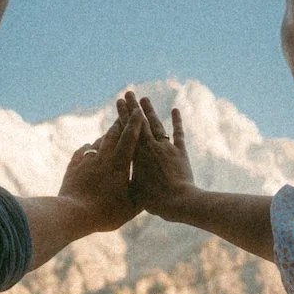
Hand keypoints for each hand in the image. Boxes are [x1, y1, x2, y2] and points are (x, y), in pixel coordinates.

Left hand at [57, 95, 145, 232]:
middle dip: (120, 122)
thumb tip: (150, 188)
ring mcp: (86, 161)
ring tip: (111, 132)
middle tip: (125, 113)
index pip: (129, 138)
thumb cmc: (105, 213)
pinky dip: (88, 147)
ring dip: (106, 135)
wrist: (72, 214)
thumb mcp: (130, 208)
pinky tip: (89, 147)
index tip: (138, 111)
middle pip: (112, 134)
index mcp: (119, 164)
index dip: (134, 123)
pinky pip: (82, 151)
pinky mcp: (73, 167)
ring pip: (98, 142)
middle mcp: (103, 158)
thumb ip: (141, 194)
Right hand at [126, 94, 196, 220]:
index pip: (127, 130)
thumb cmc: (154, 200)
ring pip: (156, 125)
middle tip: (129, 92)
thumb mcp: (134, 190)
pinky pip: (178, 134)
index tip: (118, 102)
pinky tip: (175, 110)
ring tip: (145, 98)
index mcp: (137, 155)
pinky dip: (177, 122)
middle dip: (133, 107)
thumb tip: (113, 178)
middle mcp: (150, 147)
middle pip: (140, 123)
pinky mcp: (180, 152)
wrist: (178, 201)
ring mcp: (166, 148)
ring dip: (150, 111)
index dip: (122, 115)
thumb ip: (126, 179)